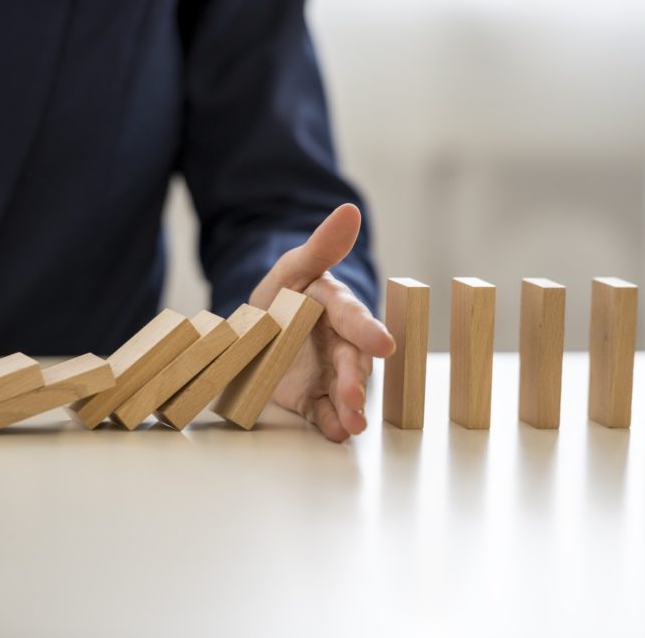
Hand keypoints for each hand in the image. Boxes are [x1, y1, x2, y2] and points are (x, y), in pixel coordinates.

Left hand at [249, 204, 394, 441]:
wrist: (261, 327)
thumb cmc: (285, 292)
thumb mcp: (293, 267)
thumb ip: (321, 245)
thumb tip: (350, 210)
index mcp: (337, 307)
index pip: (353, 317)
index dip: (367, 330)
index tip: (383, 344)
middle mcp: (340, 342)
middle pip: (352, 361)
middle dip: (354, 379)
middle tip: (353, 396)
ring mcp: (328, 372)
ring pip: (344, 390)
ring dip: (351, 408)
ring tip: (352, 424)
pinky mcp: (313, 396)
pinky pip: (324, 412)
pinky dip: (332, 424)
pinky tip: (338, 433)